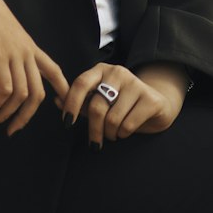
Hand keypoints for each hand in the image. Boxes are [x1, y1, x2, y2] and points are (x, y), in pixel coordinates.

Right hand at [0, 0, 68, 134]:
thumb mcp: (9, 34)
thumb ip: (13, 51)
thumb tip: (7, 70)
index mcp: (32, 47)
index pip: (54, 71)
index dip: (62, 91)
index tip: (62, 108)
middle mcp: (27, 53)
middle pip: (38, 93)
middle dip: (26, 117)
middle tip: (12, 129)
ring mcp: (14, 54)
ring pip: (21, 95)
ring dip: (7, 114)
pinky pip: (4, 89)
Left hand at [58, 62, 188, 148]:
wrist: (156, 104)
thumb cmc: (121, 104)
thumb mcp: (99, 101)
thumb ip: (80, 102)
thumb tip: (56, 101)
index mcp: (101, 70)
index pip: (81, 83)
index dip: (71, 104)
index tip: (67, 123)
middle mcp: (117, 72)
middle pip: (96, 107)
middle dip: (93, 130)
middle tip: (94, 143)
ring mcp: (135, 83)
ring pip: (112, 119)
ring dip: (110, 134)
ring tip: (113, 133)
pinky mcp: (150, 99)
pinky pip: (128, 125)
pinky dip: (123, 134)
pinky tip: (125, 131)